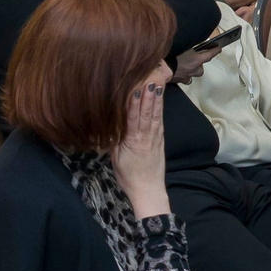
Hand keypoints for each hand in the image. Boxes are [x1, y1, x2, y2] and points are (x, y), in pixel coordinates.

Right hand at [109, 79, 168, 215]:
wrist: (148, 190)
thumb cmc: (128, 175)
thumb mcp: (115, 158)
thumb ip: (114, 139)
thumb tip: (110, 122)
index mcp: (132, 141)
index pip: (133, 118)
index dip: (134, 103)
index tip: (134, 89)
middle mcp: (145, 137)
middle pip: (146, 113)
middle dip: (148, 96)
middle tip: (149, 80)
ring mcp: (155, 138)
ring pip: (155, 116)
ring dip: (156, 100)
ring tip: (157, 85)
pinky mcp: (160, 140)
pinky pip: (159, 122)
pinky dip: (159, 110)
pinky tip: (160, 100)